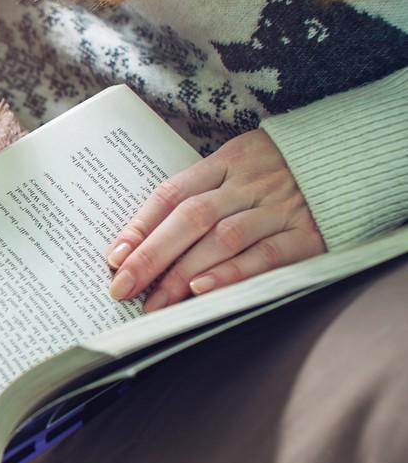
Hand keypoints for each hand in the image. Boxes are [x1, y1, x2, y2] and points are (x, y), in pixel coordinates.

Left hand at [105, 130, 326, 311]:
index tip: (113, 257)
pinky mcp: (307, 233)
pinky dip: (232, 272)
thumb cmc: (276, 173)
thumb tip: (138, 242)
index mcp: (227, 162)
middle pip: (191, 218)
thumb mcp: (237, 167)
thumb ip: (197, 195)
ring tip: (157, 302)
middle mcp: (251, 183)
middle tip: (123, 288)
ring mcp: (280, 207)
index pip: (173, 194)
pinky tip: (204, 289)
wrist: (349, 161)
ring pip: (223, 238)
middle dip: (152, 257)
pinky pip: (266, 254)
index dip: (140, 226)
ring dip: (184, 272)